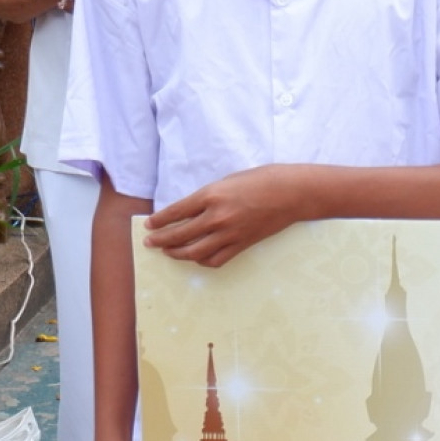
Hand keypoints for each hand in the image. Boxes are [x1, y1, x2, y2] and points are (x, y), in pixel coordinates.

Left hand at [142, 165, 317, 266]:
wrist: (290, 193)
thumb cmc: (261, 179)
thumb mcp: (228, 181)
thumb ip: (208, 197)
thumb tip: (189, 211)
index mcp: (211, 195)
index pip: (176, 212)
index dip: (159, 220)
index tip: (149, 225)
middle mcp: (217, 217)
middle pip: (180, 234)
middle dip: (160, 240)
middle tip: (149, 242)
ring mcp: (229, 233)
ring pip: (194, 252)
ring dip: (177, 254)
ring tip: (168, 252)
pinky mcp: (241, 245)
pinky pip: (215, 259)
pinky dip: (202, 261)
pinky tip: (197, 257)